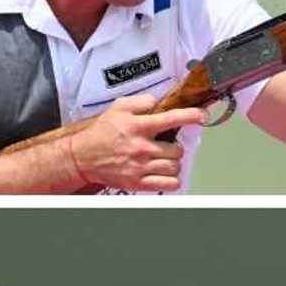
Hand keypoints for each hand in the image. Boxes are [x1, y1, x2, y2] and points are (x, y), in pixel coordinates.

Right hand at [69, 94, 206, 191]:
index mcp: (138, 126)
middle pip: (177, 149)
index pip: (172, 118)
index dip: (192, 116)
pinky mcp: (138, 182)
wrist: (82, 157)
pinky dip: (172, 179)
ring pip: (175, 166)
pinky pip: (170, 184)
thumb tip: (157, 101)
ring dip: (173, 162)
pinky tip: (164, 173)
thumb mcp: (118, 108)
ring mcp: (141, 166)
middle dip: (176, 147)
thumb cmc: (101, 133)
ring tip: (163, 159)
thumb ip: (140, 101)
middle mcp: (141, 147)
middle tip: (166, 146)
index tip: (202, 115)